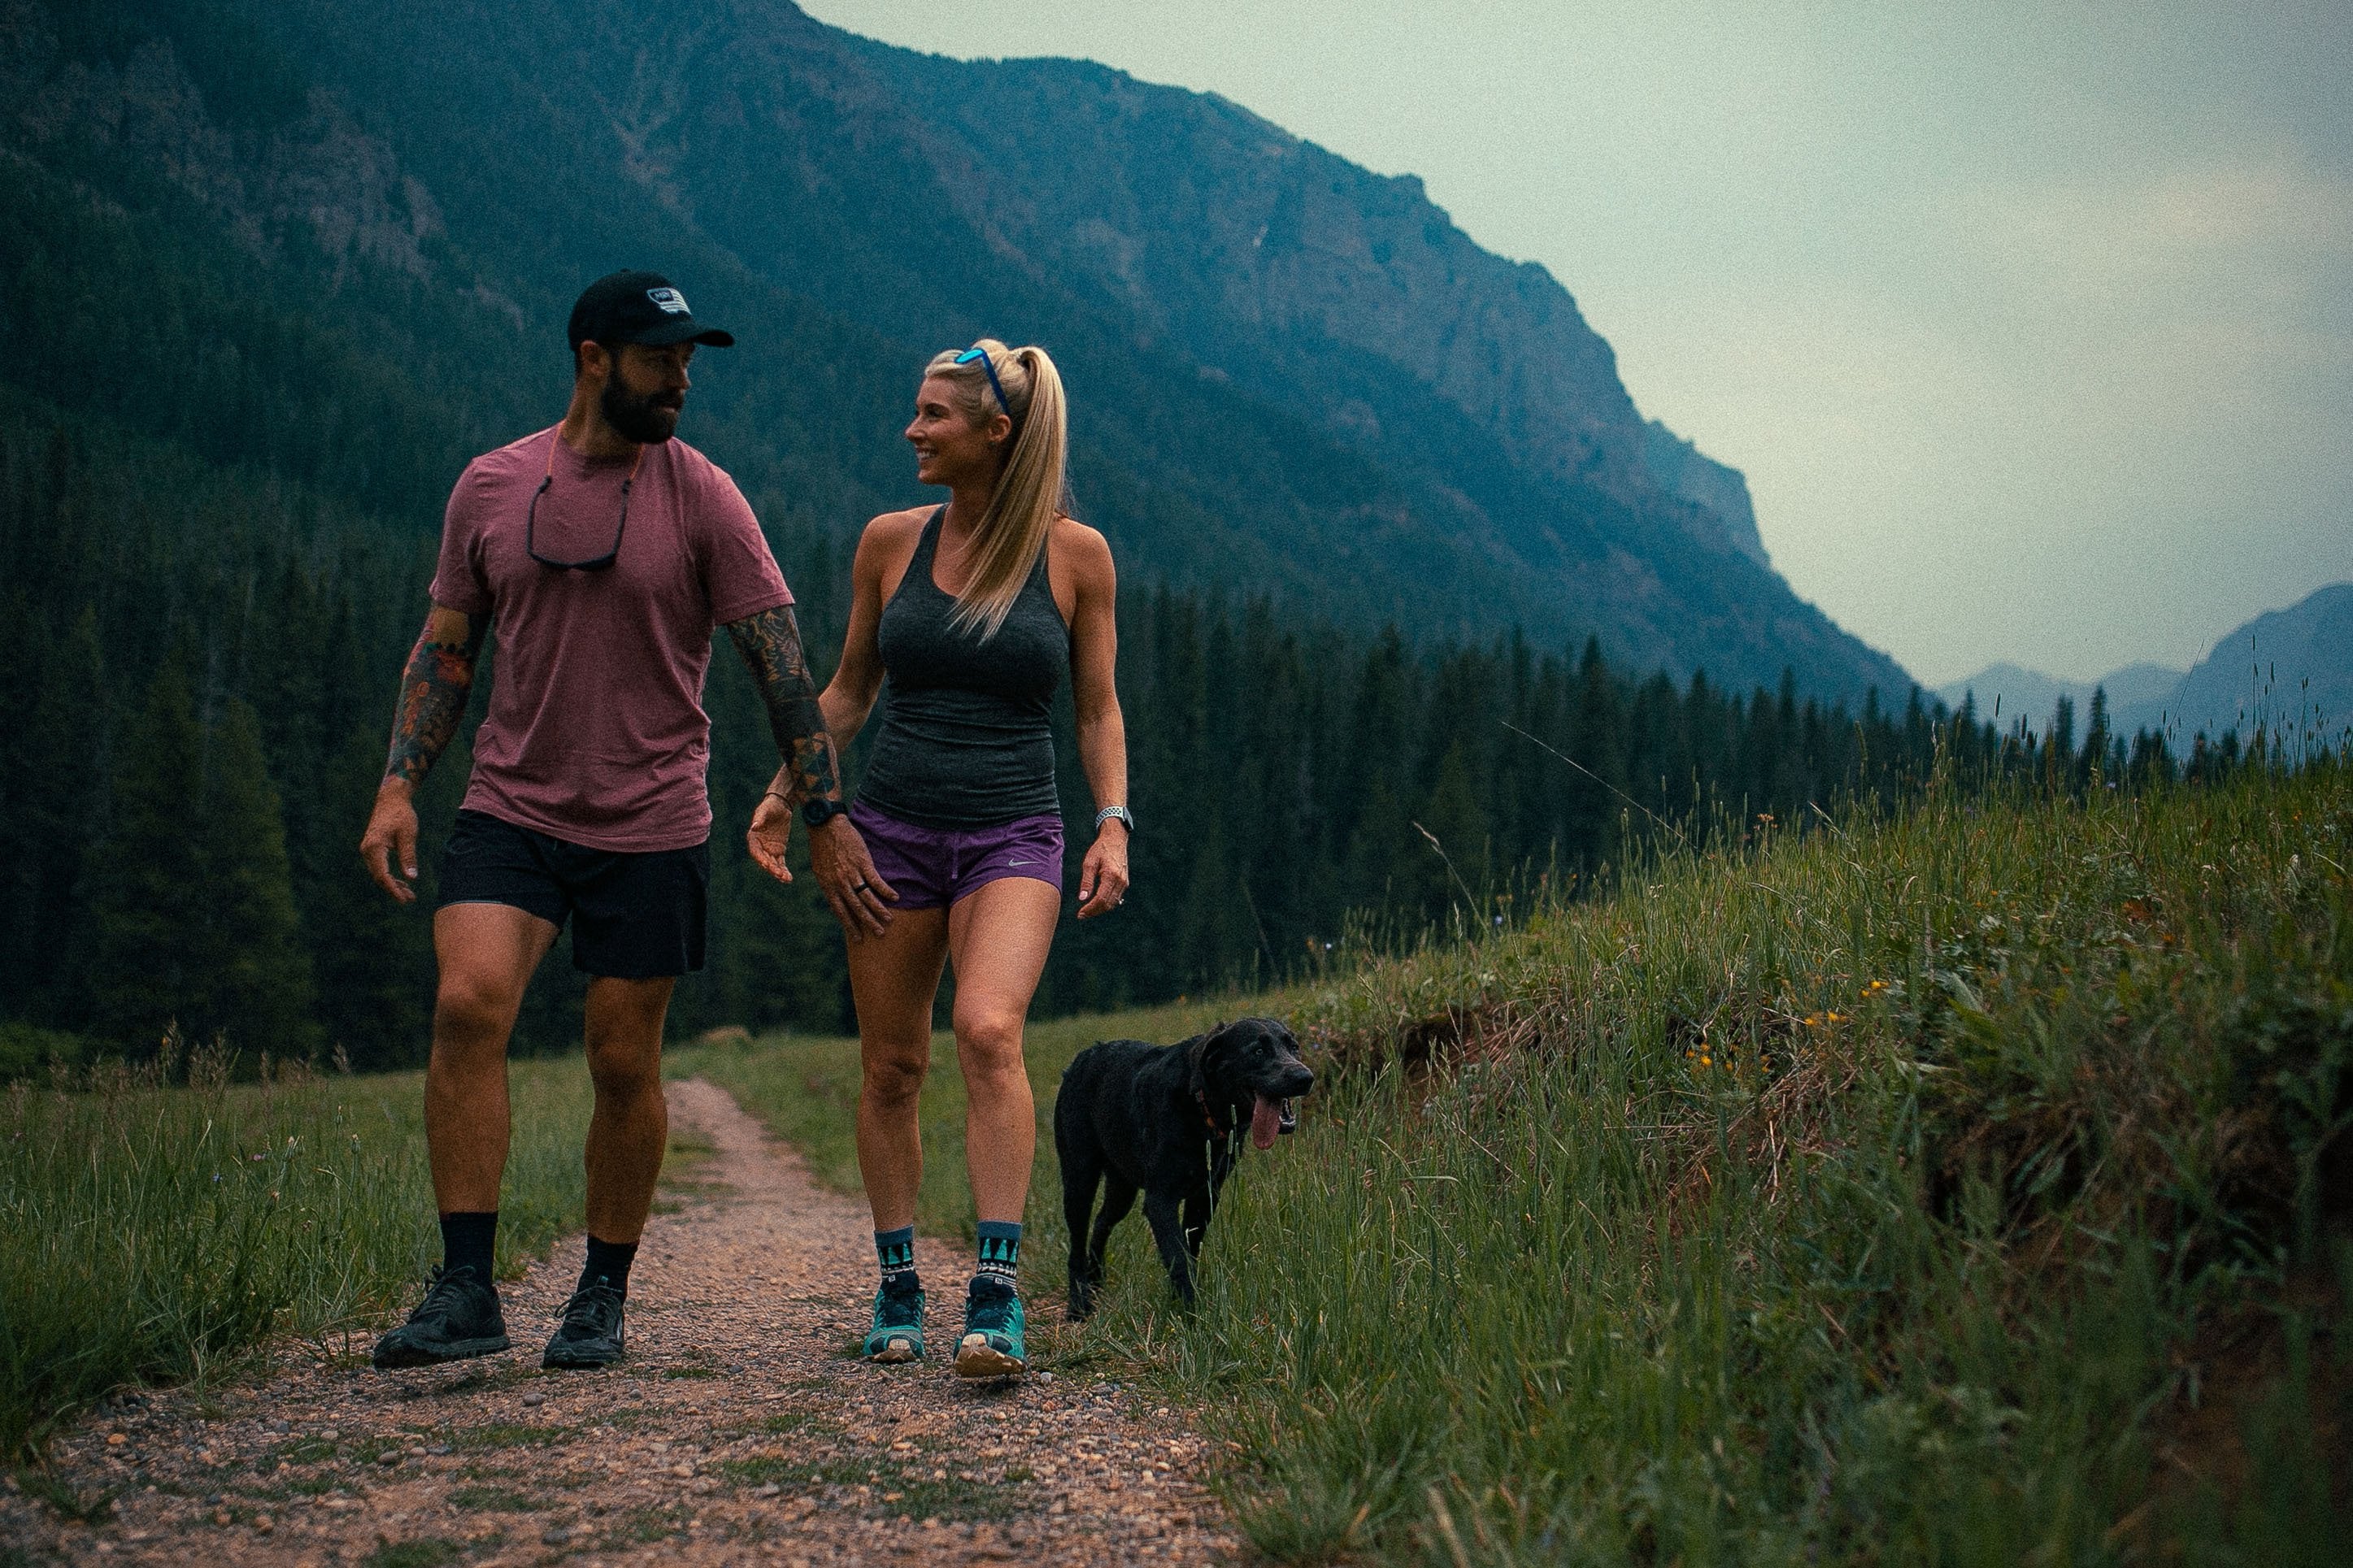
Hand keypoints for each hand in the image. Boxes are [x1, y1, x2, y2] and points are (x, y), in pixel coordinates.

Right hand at [360, 780, 420, 903]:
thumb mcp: (408, 835)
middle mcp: (367, 850)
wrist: (391, 799)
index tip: (404, 900)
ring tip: (409, 894)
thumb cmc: (402, 815)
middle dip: (394, 889)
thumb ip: (408, 856)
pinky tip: (403, 882)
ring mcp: (368, 849)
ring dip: (392, 884)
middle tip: (410, 900)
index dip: (393, 889)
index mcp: (374, 847)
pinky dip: (390, 876)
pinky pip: (379, 867)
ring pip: (378, 873)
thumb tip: (411, 878)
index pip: (382, 875)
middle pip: (379, 877)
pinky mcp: (372, 848)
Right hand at [746, 792, 795, 884]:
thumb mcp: (765, 810)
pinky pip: (780, 863)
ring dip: (778, 872)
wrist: (781, 805)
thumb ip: (760, 818)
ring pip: (773, 864)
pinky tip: (788, 878)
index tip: (767, 865)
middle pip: (764, 860)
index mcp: (753, 837)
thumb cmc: (770, 806)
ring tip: (786, 879)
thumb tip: (754, 826)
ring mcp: (769, 849)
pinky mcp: (779, 850)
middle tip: (779, 875)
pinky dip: (784, 870)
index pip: (755, 851)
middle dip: (771, 868)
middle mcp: (760, 846)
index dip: (760, 859)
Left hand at [808, 815, 896, 937]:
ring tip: (889, 919)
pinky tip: (895, 897)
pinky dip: (885, 890)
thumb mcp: (819, 871)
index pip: (841, 912)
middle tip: (879, 934)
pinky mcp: (863, 862)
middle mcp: (840, 883)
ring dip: (879, 909)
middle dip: (868, 922)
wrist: (826, 826)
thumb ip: (829, 886)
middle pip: (856, 908)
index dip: (850, 926)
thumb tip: (835, 901)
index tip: (858, 939)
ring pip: (867, 896)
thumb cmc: (822, 848)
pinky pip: (876, 880)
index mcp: (828, 886)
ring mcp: (852, 873)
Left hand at [1076, 823, 1128, 919]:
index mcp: (1111, 876)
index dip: (1090, 909)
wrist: (1115, 839)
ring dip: (1100, 909)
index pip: (1101, 899)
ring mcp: (1124, 882)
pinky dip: (1107, 903)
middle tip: (1082, 915)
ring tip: (1087, 910)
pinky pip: (1116, 898)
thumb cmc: (1100, 849)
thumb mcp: (1089, 863)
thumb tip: (1082, 898)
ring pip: (1113, 903)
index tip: (1080, 914)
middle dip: (1094, 912)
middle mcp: (1120, 881)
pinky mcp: (1124, 882)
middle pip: (1107, 904)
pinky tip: (1097, 904)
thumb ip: (1086, 881)